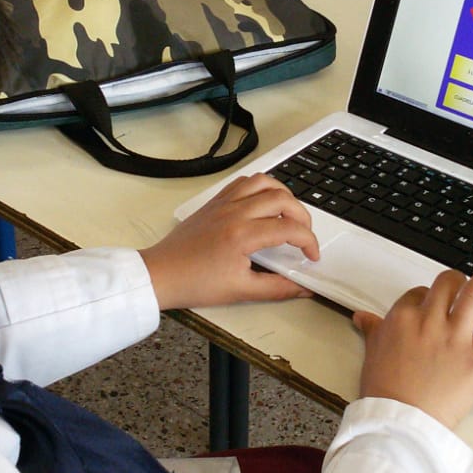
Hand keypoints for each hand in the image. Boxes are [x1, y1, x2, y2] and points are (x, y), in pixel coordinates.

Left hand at [141, 173, 318, 310]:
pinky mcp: (214, 202)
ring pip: (263, 181)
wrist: (161, 274)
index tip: (311, 256)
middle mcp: (235, 212)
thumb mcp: (240, 291)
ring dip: (283, 194)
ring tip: (289, 213)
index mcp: (242, 235)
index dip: (309, 242)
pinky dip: (261, 187)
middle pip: (282, 199)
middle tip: (304, 236)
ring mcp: (223, 203)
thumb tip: (302, 288)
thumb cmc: (193, 282)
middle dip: (303, 216)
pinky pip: (243, 182)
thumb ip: (277, 288)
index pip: (290, 229)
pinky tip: (264, 203)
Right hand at [353, 265, 472, 429]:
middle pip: (447, 285)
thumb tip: (363, 317)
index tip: (430, 303)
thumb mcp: (372, 355)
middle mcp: (430, 321)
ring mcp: (456, 337)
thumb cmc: (384, 393)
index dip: (426, 296)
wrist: (401, 421)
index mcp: (402, 318)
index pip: (418, 293)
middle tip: (461, 283)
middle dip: (455, 280)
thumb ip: (373, 330)